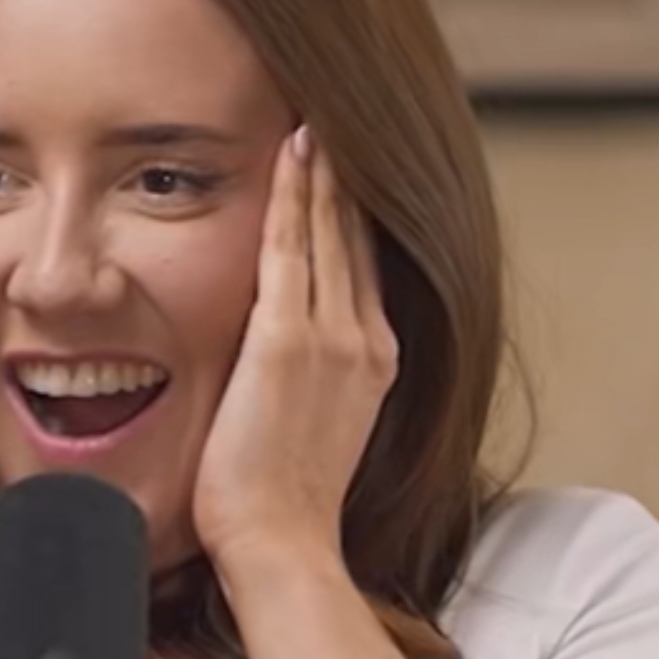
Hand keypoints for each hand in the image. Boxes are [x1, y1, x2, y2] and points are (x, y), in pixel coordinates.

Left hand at [192, 125, 399, 570]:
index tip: (349, 166)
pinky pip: (293, 245)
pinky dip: (295, 193)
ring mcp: (334, 336)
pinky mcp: (288, 339)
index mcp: (376, 360)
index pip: (367, 266)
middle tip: (338, 116)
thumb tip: (286, 364)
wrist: (283, 543)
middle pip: (359, 236)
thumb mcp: (315, 428)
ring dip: (325, 169)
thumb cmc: (284, 503)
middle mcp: (367, 339)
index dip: (359, 212)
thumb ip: (311, 381)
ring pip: (332, 229)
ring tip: (317, 116)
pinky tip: (293, 150)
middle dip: (348, 176)